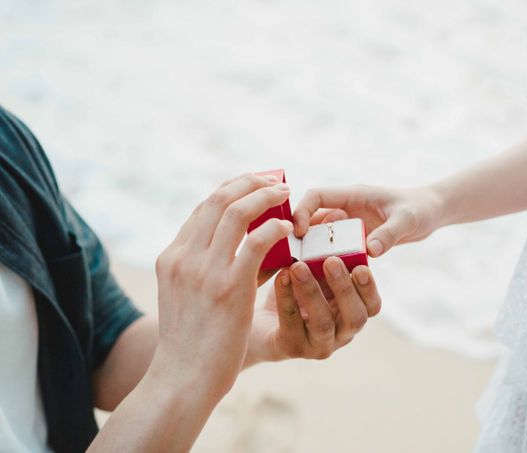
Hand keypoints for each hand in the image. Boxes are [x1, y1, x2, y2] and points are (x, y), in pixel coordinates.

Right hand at [149, 174, 293, 402]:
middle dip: (248, 182)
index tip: (252, 184)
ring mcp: (204, 270)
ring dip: (265, 196)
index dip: (230, 189)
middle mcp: (184, 256)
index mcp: (171, 257)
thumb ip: (209, 270)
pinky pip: (257, 241)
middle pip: (217, 199)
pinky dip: (275, 228)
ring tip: (286, 194)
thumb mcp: (188, 297)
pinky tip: (289, 230)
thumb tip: (254, 249)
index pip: (202, 208)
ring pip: (236, 211)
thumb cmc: (192, 343)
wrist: (182, 379)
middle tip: (274, 180)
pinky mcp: (229, 286)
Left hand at [244, 258, 380, 365]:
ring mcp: (318, 345)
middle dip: (344, 288)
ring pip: (323, 323)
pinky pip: (291, 324)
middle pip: (355, 317)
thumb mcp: (313, 269)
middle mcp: (342, 334)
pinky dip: (286, 298)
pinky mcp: (292, 348)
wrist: (257, 320)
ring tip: (298, 266)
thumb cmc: (293, 288)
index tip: (360, 266)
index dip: (369, 288)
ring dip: (312, 291)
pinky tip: (280, 277)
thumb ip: (326, 247)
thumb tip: (336, 213)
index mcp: (353, 313)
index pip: (372, 306)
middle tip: (331, 261)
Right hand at [293, 184, 442, 257]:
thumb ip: (389, 234)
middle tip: (294, 260)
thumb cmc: (420, 209)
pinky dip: (329, 260)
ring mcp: (350, 224)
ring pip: (322, 236)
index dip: (302, 211)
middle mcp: (347, 208)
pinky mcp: (356, 239)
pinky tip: (324, 279)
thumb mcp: (407, 220)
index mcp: (353, 195)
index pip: (316, 196)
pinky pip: (336, 248)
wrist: (432, 213)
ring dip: (314, 251)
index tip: (300, 234)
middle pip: (313, 219)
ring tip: (305, 272)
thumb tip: (370, 251)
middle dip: (302, 237)